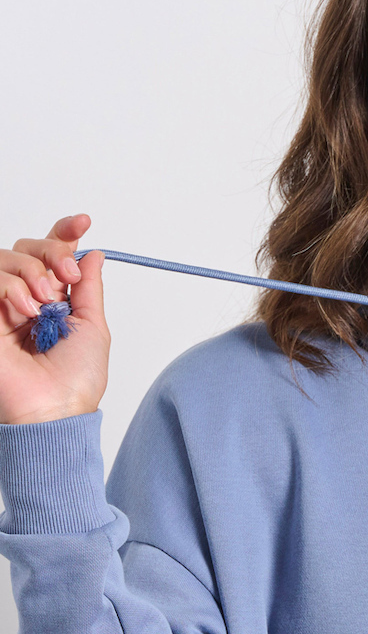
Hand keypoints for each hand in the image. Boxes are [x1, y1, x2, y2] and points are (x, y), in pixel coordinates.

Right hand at [0, 213, 109, 424]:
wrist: (51, 411)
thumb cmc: (75, 381)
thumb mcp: (93, 327)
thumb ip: (89, 288)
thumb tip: (93, 253)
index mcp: (55, 301)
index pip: (53, 254)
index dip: (65, 231)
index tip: (83, 222)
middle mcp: (27, 299)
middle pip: (28, 247)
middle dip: (50, 251)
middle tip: (66, 274)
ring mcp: (2, 306)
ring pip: (5, 257)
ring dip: (30, 272)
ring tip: (42, 305)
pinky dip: (9, 287)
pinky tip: (23, 312)